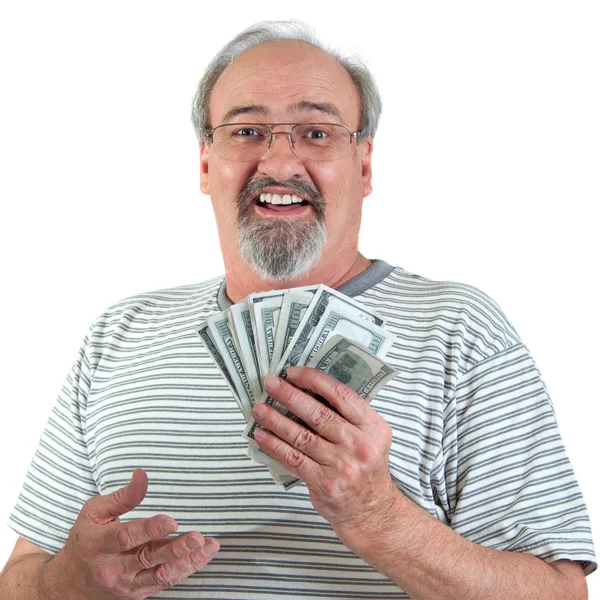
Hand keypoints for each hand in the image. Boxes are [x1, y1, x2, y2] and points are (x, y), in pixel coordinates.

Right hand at [52, 469, 218, 599]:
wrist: (70, 582)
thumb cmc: (84, 539)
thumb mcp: (94, 512)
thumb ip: (122, 496)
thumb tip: (142, 474)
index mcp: (98, 544)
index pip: (125, 538)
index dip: (148, 530)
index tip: (170, 521)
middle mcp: (113, 568)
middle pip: (148, 559)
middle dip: (175, 549)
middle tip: (196, 538)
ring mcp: (127, 584)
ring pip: (161, 576)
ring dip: (188, 561)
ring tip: (208, 546)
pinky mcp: (138, 592)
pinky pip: (165, 582)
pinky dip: (187, 569)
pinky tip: (203, 555)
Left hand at [251, 366, 400, 544]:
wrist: (372, 511)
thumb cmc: (365, 466)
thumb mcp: (370, 436)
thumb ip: (347, 415)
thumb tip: (306, 389)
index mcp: (373, 426)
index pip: (341, 394)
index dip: (315, 380)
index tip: (293, 372)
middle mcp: (359, 444)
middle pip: (318, 414)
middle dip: (289, 395)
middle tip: (270, 383)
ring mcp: (342, 466)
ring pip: (302, 436)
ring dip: (276, 420)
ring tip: (258, 408)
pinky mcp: (324, 483)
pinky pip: (293, 459)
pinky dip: (274, 445)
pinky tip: (261, 435)